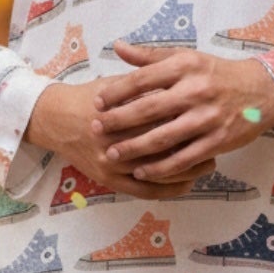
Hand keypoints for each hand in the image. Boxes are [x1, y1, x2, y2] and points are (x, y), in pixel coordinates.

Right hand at [25, 78, 206, 199]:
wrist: (55, 120)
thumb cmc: (91, 98)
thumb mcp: (118, 83)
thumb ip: (147, 83)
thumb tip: (183, 81)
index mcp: (121, 111)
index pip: (163, 116)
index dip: (189, 116)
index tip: (212, 113)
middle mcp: (116, 139)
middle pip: (164, 144)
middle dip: (194, 142)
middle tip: (218, 139)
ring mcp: (112, 163)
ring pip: (158, 171)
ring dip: (187, 168)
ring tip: (210, 162)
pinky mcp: (109, 181)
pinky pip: (145, 191)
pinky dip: (169, 188)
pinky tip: (188, 183)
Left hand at [92, 43, 273, 183]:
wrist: (262, 90)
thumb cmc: (217, 73)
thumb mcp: (186, 57)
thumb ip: (150, 56)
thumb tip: (118, 47)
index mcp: (185, 67)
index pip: (142, 79)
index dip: (116, 92)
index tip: (97, 101)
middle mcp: (195, 91)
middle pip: (148, 109)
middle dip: (118, 121)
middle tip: (95, 129)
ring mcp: (207, 118)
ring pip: (162, 138)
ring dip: (134, 149)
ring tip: (112, 154)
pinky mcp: (217, 141)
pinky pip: (183, 158)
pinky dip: (160, 168)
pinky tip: (142, 171)